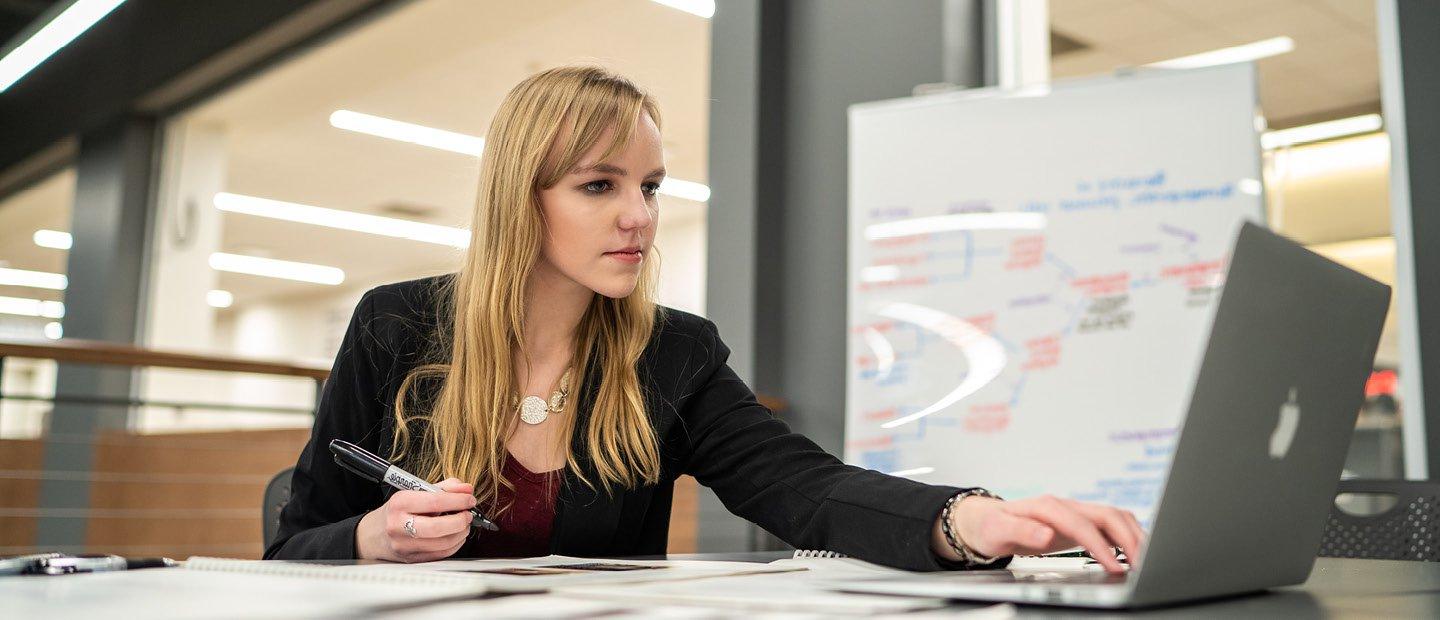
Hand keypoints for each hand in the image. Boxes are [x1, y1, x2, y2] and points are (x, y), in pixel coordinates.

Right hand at [355, 478, 475, 562]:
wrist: (373, 535)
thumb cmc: (397, 511)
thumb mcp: (414, 492)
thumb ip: (443, 488)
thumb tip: (466, 489)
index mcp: (400, 503)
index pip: (435, 501)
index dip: (458, 500)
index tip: (470, 499)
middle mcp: (399, 525)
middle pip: (438, 527)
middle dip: (461, 520)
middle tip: (468, 514)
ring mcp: (405, 546)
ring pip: (443, 543)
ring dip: (461, 533)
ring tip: (463, 524)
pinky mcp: (412, 559)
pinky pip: (441, 554)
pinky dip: (455, 545)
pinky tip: (456, 536)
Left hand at [932, 495, 1143, 573]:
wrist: (985, 520)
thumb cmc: (991, 526)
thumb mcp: (998, 530)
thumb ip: (1023, 530)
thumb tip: (1047, 533)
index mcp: (1048, 507)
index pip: (1083, 525)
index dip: (1101, 546)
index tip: (1115, 567)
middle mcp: (1066, 506)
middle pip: (1108, 515)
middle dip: (1129, 539)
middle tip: (1144, 566)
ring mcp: (1075, 512)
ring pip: (1115, 517)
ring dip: (1134, 536)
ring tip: (1147, 561)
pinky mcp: (1081, 522)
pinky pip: (1112, 525)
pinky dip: (1129, 536)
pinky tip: (1136, 553)